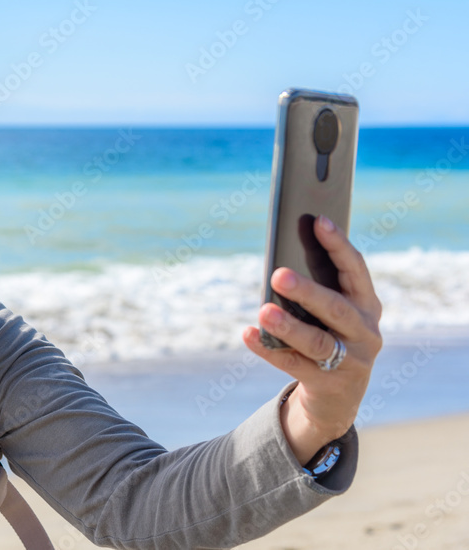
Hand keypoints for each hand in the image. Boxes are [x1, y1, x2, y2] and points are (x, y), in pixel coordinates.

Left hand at [243, 214, 382, 464]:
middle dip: (307, 291)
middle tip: (277, 274)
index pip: (356, 269)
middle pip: (335, 308)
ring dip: (289, 326)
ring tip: (264, 311)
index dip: (338, 245)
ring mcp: (350, 361)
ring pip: (317, 342)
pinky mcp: (328, 384)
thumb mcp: (332, 313)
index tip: (319, 220)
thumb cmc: (330, 335)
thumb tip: (281, 258)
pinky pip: (293, 365)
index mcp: (368, 304)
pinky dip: (268, 348)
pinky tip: (248, 333)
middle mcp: (365, 331)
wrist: (338, 397)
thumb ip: (319, 286)